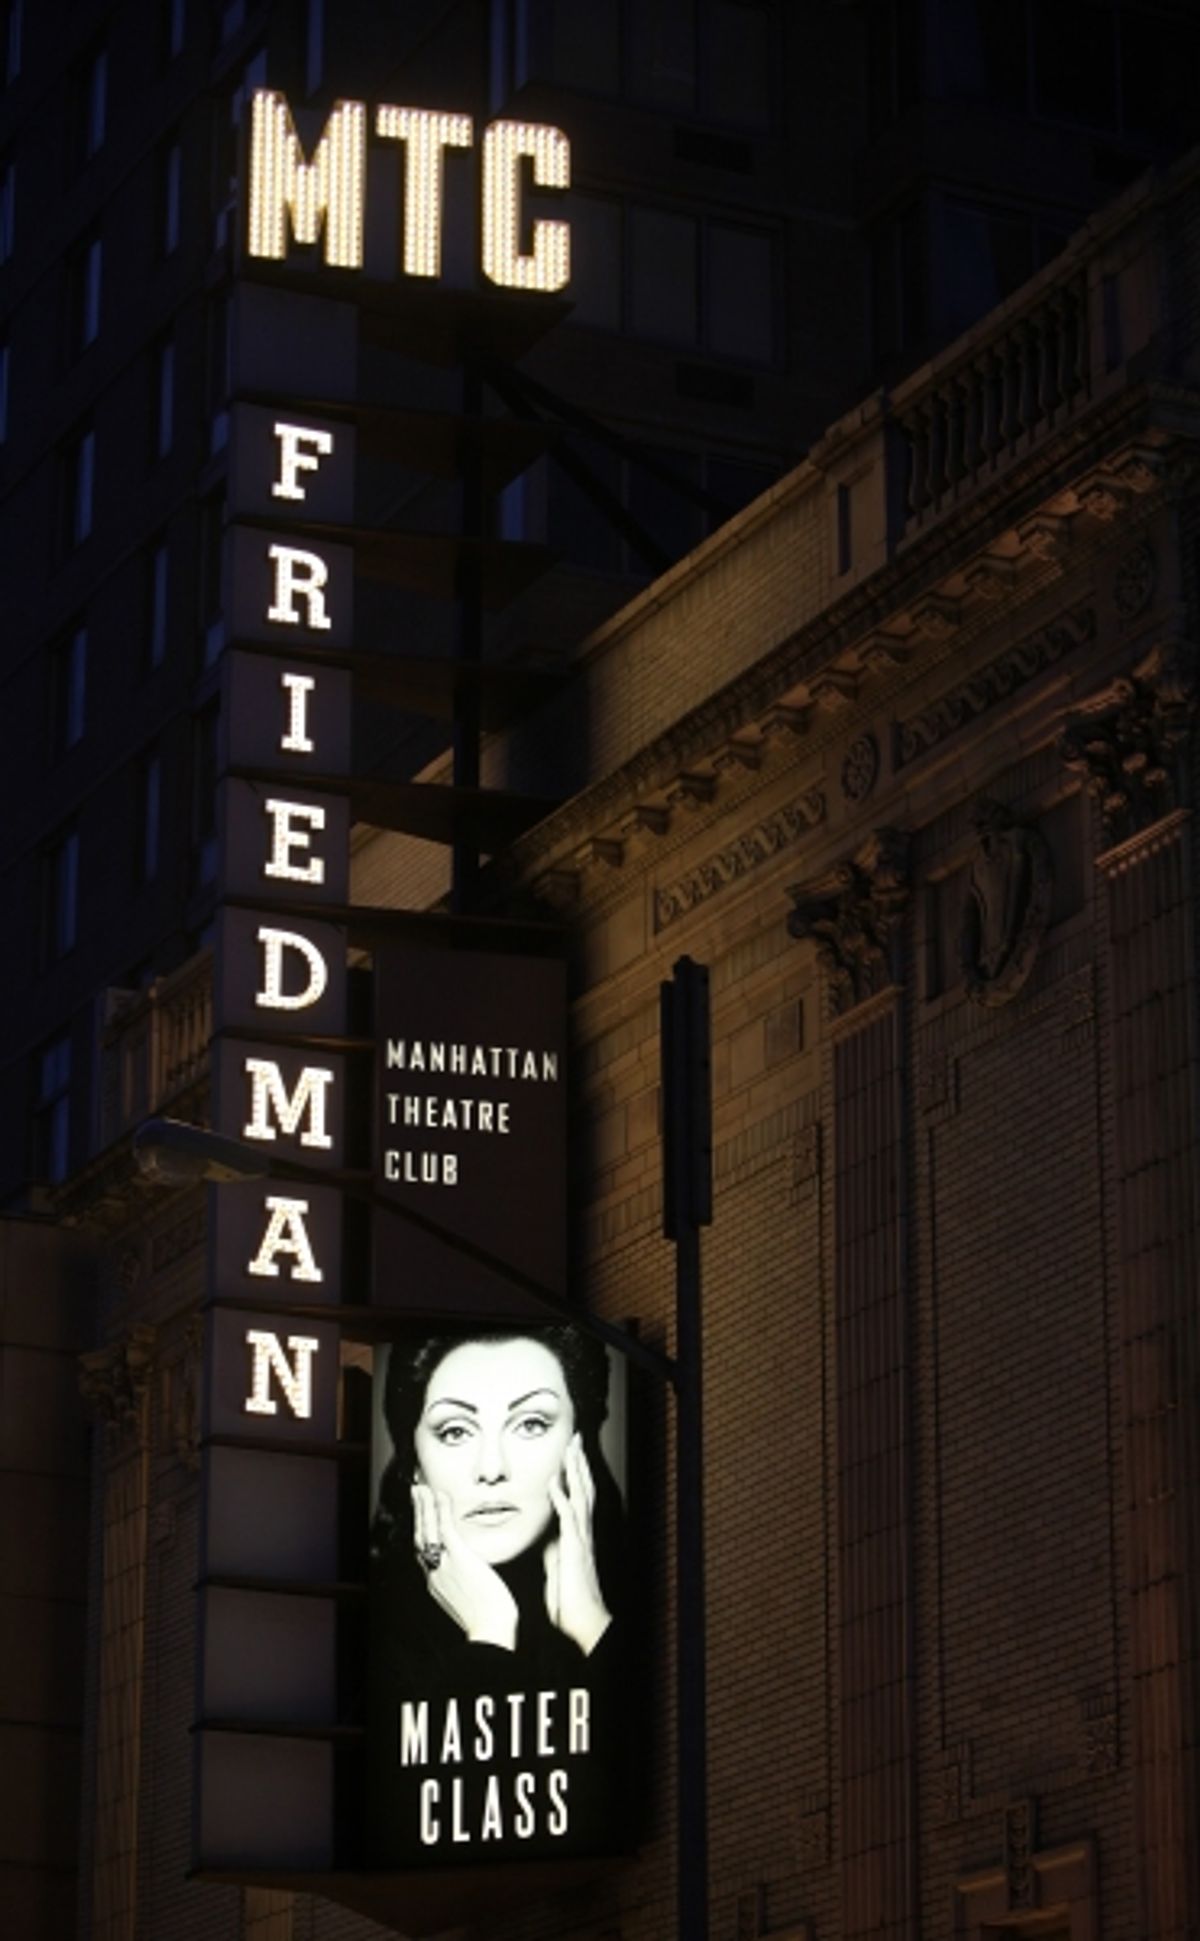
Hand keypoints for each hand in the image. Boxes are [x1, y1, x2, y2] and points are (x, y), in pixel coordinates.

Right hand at [412, 1482, 517, 1650]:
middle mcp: (434, 1575)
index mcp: (437, 1585)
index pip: (425, 1553)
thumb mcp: (471, 1600)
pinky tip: (440, 1495)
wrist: (492, 1632)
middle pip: (420, 1538)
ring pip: (427, 1531)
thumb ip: (467, 1584)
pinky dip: (440, 1510)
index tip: (422, 1517)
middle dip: (417, 1514)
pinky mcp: (459, 1560)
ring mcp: (444, 1567)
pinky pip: (445, 1530)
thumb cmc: (491, 1621)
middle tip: (416, 1493)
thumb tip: (476, 1575)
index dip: (422, 1532)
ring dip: (424, 1506)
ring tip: (422, 1488)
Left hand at [544, 1434, 611, 1656]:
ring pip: (580, 1496)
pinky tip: (552, 1483)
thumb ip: (554, 1547)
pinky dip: (560, 1499)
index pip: (578, 1495)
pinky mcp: (573, 1549)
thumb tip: (547, 1535)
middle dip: (579, 1462)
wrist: (581, 1622)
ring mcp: (579, 1539)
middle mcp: (582, 1532)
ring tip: (570, 1448)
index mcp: (576, 1535)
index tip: (570, 1451)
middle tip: (575, 1437)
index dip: (575, 1472)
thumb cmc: (569, 1598)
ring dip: (575, 1471)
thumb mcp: (558, 1566)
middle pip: (584, 1488)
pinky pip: (567, 1519)